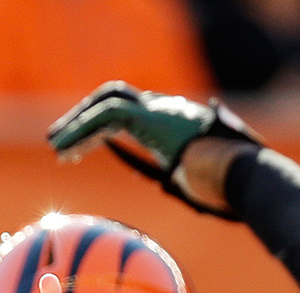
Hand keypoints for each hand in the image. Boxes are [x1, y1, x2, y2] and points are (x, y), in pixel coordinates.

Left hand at [46, 82, 262, 218]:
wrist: (245, 178)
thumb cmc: (231, 189)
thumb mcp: (200, 184)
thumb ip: (182, 179)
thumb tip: (171, 185)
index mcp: (176, 122)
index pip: (131, 112)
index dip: (100, 127)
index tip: (78, 148)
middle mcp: (167, 109)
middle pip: (115, 96)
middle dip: (84, 114)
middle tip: (58, 139)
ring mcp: (161, 110)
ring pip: (107, 103)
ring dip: (76, 124)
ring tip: (54, 146)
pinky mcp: (153, 118)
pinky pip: (108, 116)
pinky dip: (82, 130)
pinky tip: (65, 150)